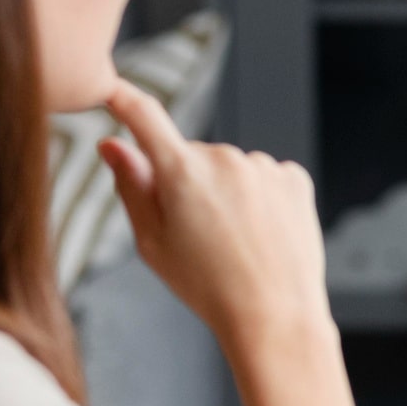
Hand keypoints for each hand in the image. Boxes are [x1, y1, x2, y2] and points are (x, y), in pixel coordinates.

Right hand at [100, 79, 333, 356]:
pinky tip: (262, 234)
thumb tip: (111, 145)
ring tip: (235, 242)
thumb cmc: (207, 286)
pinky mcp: (295, 178)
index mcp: (181, 171)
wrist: (275, 315)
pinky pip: (265, 178)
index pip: (145, 117)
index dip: (124, 101)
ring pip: (232, 169)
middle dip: (188, 183)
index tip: (112, 89)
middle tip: (198, 234)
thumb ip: (131, 187)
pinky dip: (261, 199)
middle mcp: (224, 157)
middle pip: (192, 156)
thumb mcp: (152, 242)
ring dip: (228, 193)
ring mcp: (263, 166)